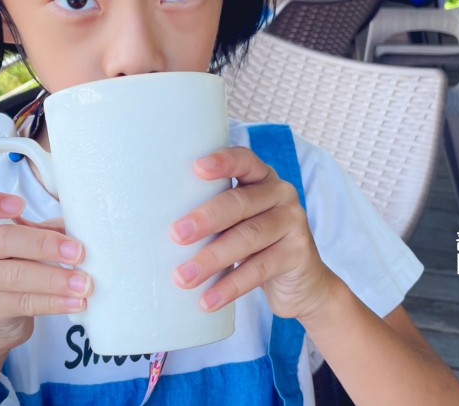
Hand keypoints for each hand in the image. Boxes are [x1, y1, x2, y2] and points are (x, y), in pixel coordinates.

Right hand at [0, 190, 92, 356]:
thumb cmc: (14, 267)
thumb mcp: (26, 242)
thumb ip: (46, 230)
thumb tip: (82, 226)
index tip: (20, 203)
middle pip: (4, 240)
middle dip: (44, 244)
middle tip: (77, 251)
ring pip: (17, 276)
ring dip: (55, 279)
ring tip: (83, 283)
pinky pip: (25, 303)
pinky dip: (54, 302)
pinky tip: (75, 302)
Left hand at [169, 147, 336, 321]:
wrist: (303, 284)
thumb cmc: (256, 245)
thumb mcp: (239, 222)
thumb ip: (215, 214)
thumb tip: (156, 225)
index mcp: (261, 177)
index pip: (243, 160)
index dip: (222, 162)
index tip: (195, 169)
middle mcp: (281, 194)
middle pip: (240, 202)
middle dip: (206, 218)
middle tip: (176, 234)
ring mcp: (293, 222)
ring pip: (248, 238)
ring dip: (211, 259)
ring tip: (183, 277)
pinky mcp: (298, 255)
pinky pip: (259, 269)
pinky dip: (230, 286)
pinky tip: (208, 299)